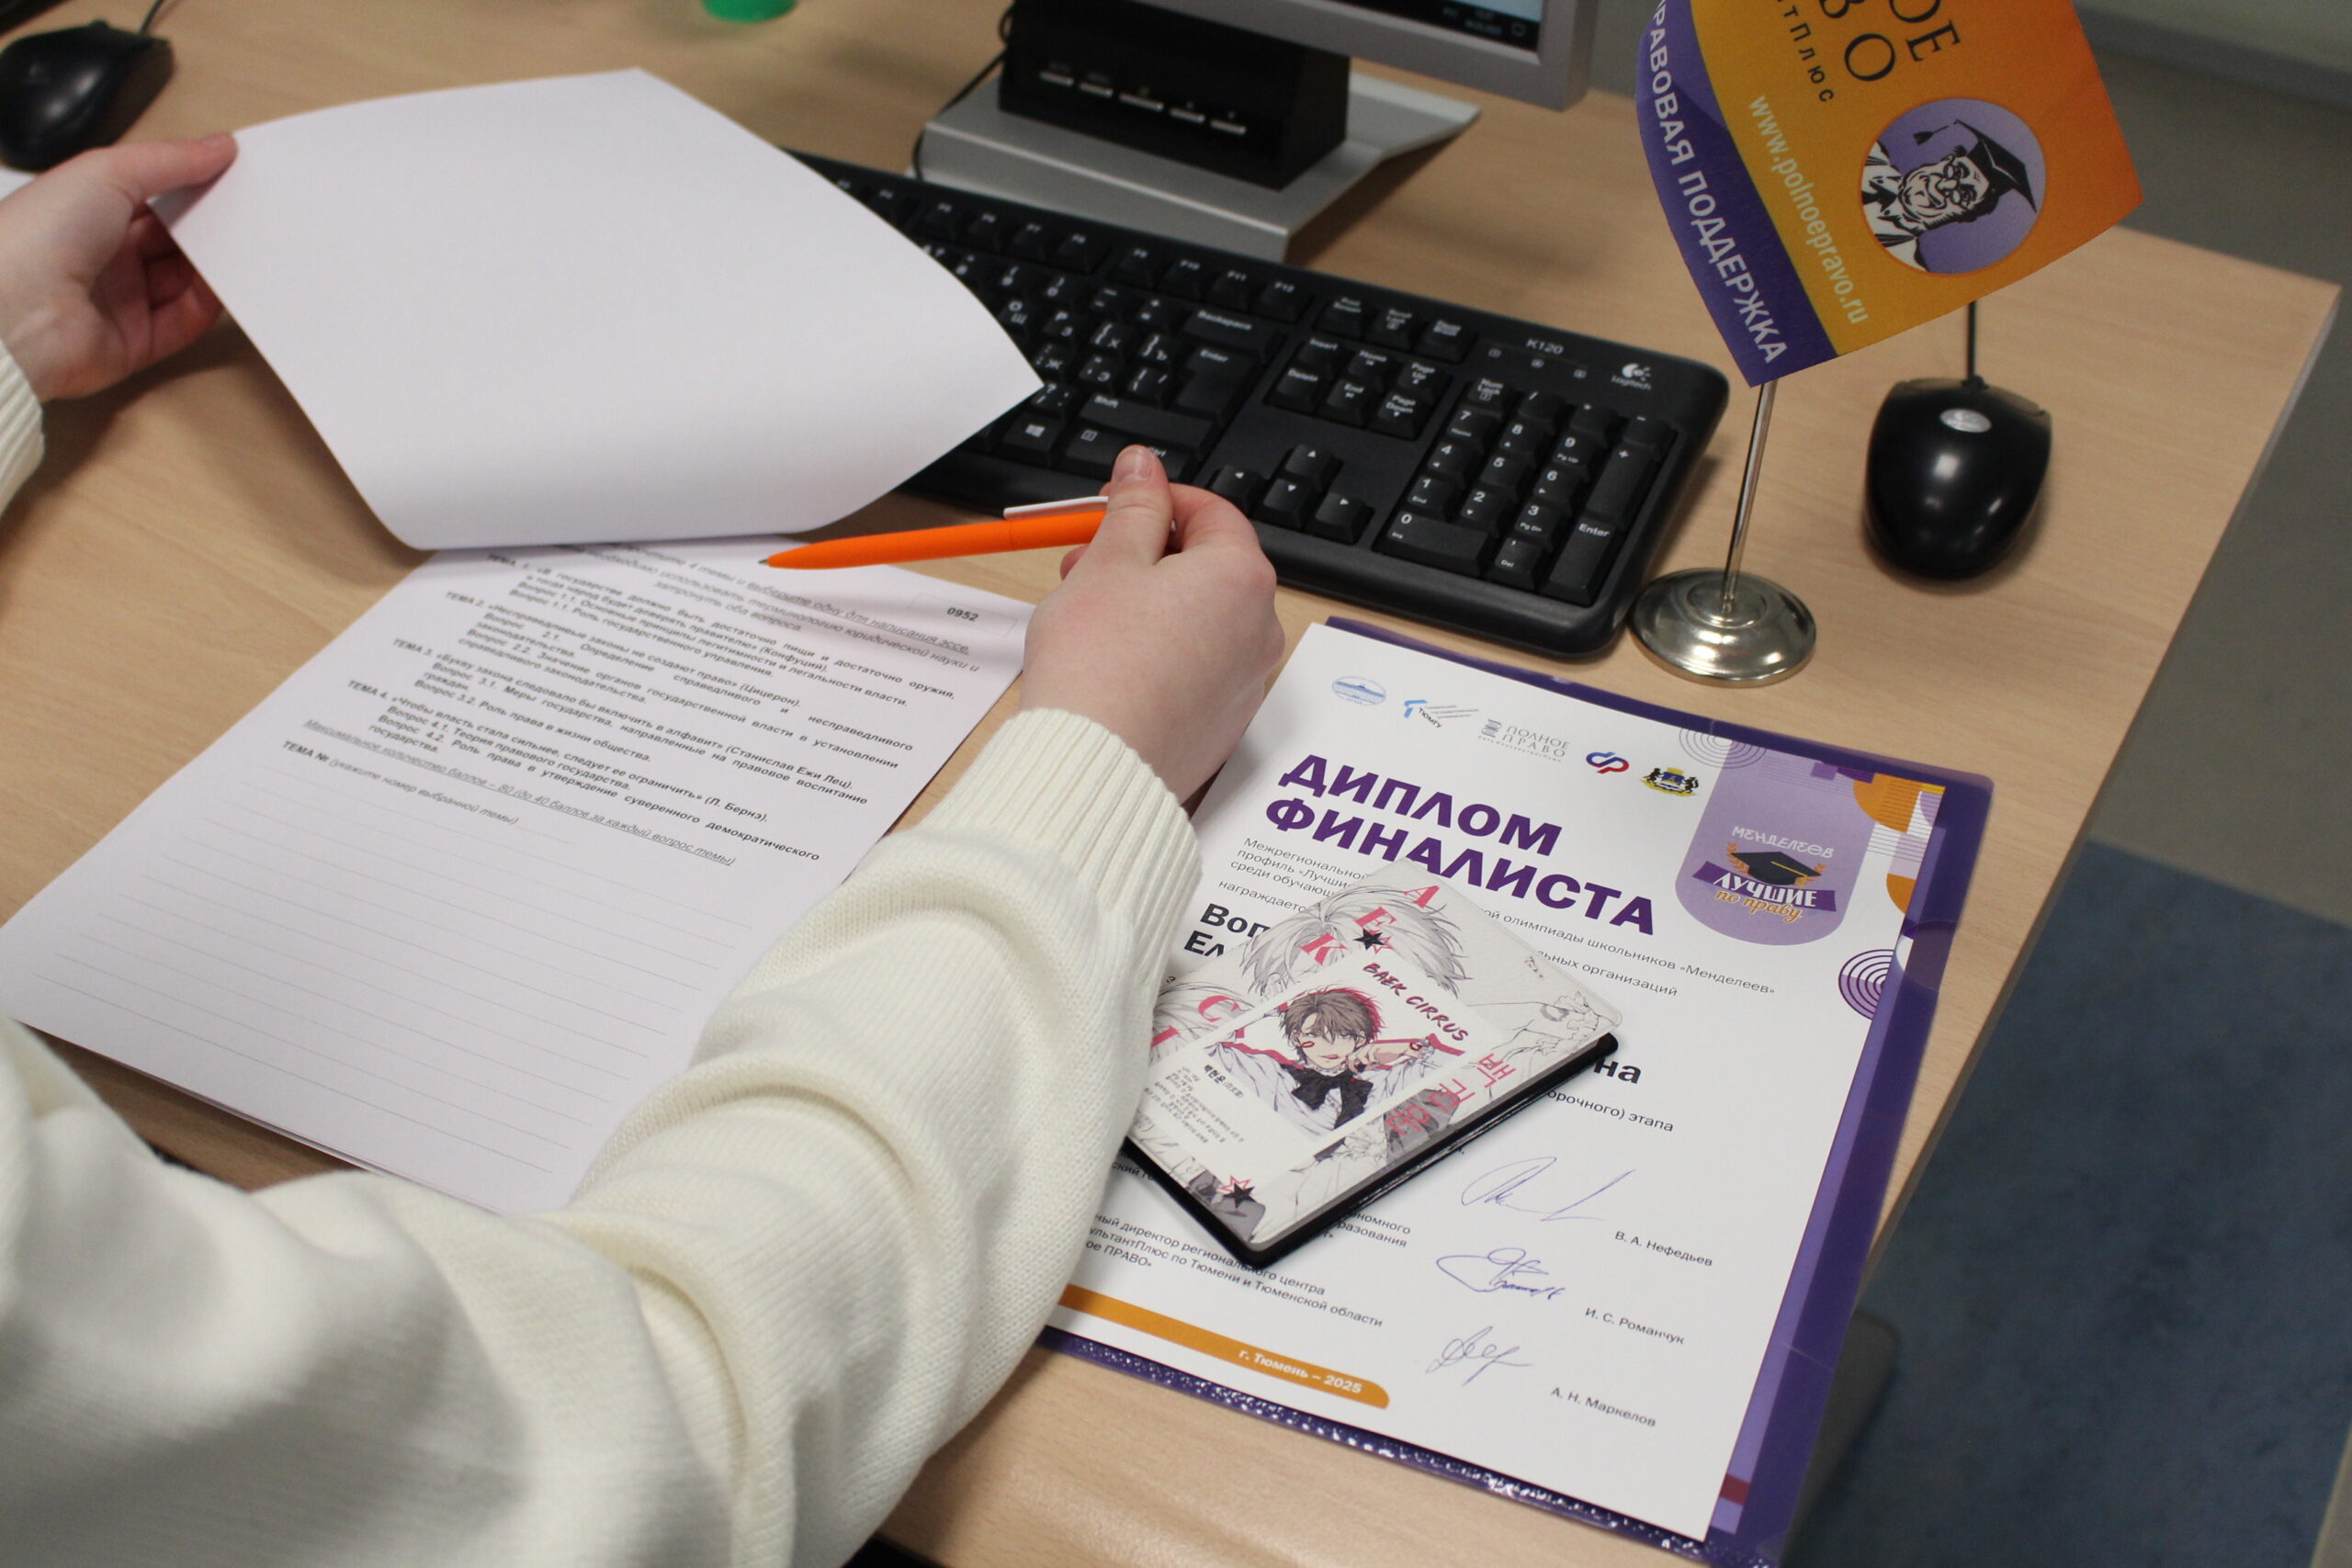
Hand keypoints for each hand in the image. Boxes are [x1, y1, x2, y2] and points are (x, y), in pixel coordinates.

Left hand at [0, 135, 236, 400]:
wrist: (16, 311)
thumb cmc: (41, 233)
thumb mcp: (107, 172)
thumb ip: (169, 159)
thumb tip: (221, 147)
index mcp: (84, 209)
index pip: (150, 195)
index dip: (188, 183)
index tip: (231, 173)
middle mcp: (101, 254)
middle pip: (172, 238)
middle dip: (209, 224)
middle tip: (249, 209)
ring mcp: (119, 299)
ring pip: (183, 280)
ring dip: (215, 263)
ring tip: (248, 244)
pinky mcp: (136, 343)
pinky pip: (184, 322)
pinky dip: (210, 305)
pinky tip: (229, 284)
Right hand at [1020, 445, 1284, 797]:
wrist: (1094, 766)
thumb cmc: (1099, 668)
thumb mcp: (1108, 563)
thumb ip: (1132, 508)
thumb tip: (1144, 470)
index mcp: (1240, 578)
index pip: (1211, 512)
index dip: (1157, 498)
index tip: (1117, 500)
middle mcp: (1258, 630)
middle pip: (1208, 566)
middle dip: (1146, 552)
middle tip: (1088, 557)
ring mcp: (1244, 682)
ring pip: (1199, 618)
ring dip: (1149, 601)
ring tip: (1088, 610)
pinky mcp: (1221, 724)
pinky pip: (1196, 667)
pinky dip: (1159, 652)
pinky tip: (1110, 661)